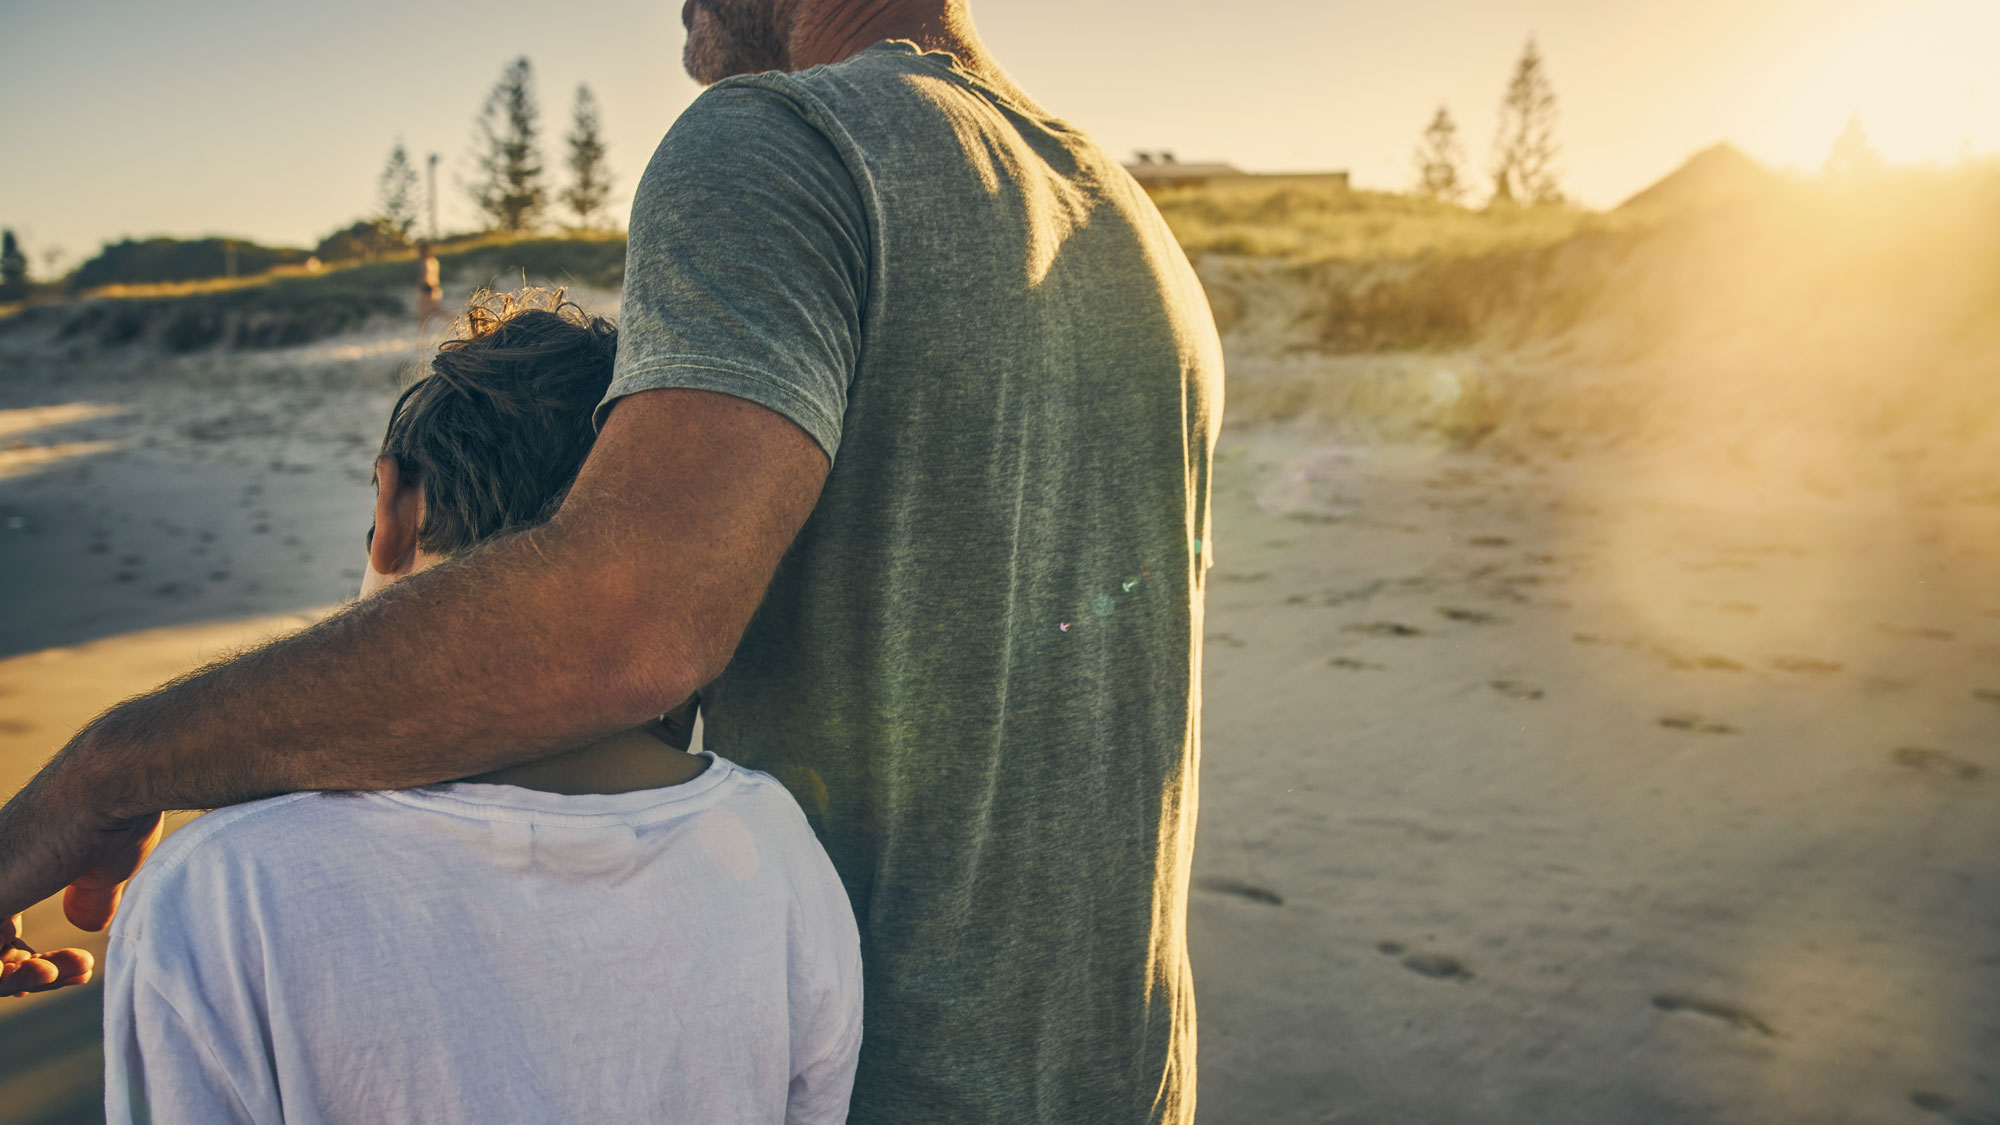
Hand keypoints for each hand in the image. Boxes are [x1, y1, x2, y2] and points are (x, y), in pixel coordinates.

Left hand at [0, 756, 164, 996]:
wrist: (109, 785)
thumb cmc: (115, 816)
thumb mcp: (102, 870)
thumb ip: (88, 896)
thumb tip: (87, 922)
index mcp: (7, 868)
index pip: (0, 932)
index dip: (31, 962)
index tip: (81, 965)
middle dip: (29, 975)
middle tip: (78, 971)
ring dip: (21, 980)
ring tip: (63, 970)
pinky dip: (6, 978)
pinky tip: (45, 968)